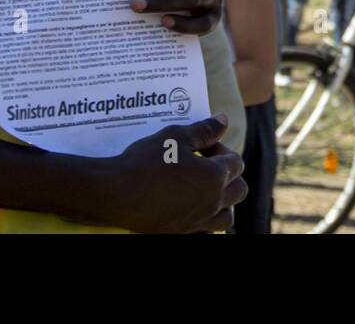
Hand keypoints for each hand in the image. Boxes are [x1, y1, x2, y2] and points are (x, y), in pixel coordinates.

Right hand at [69, 116, 247, 232]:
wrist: (116, 194)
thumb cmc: (146, 161)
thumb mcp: (175, 136)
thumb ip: (204, 129)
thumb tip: (224, 120)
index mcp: (215, 177)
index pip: (235, 162)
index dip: (220, 148)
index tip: (200, 145)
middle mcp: (212, 203)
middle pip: (238, 189)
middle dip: (228, 174)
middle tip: (204, 164)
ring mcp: (198, 222)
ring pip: (227, 215)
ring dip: (223, 200)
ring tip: (203, 188)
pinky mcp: (182, 234)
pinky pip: (208, 230)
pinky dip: (207, 220)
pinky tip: (192, 207)